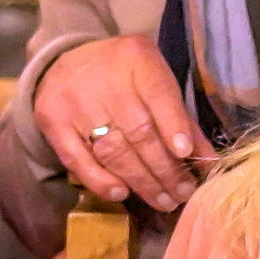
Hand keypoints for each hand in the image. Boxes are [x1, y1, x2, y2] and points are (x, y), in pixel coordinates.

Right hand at [33, 34, 213, 211]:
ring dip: (141, 182)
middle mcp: (103, 79)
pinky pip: (77, 159)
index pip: (158, 94)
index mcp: (136, 58)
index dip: (174, 126)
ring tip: (163, 200)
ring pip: (113, 150)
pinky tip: (121, 193)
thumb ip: (180, 117)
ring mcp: (74, 102)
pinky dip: (100, 180)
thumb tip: (207, 159)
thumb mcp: (155, 80)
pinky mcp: (52, 121)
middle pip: (138, 131)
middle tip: (183, 193)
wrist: (65, 61)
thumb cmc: (122, 75)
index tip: (186, 155)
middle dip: (165, 168)